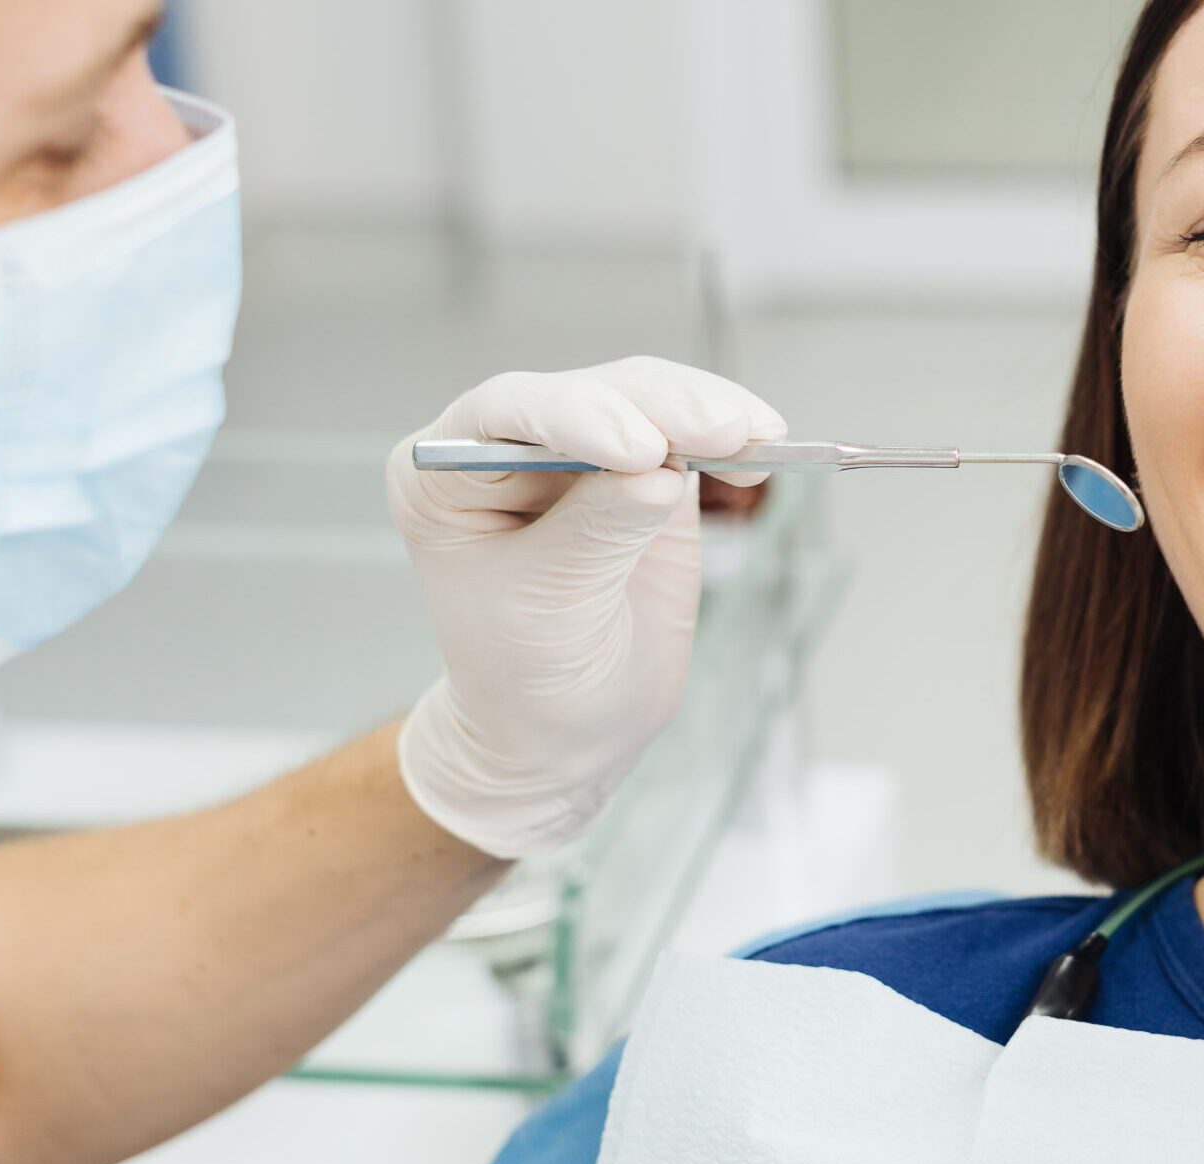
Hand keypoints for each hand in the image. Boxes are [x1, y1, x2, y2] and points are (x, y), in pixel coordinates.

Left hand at [386, 357, 784, 860]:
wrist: (566, 729)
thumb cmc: (524, 677)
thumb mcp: (551, 610)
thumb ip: (599, 533)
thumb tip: (662, 473)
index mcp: (445, 476)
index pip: (506, 415)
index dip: (577, 417)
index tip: (641, 450)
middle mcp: (505, 447)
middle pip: (588, 394)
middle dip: (662, 409)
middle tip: (726, 432)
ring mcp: (578, 452)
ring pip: (645, 400)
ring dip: (705, 413)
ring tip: (758, 438)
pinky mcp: (642, 470)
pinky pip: (686, 433)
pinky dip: (727, 440)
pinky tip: (758, 452)